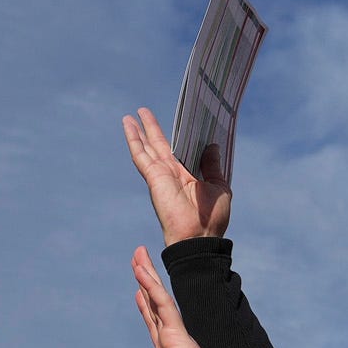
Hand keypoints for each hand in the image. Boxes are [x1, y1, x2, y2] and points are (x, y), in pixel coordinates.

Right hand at [122, 107, 230, 243]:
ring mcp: (161, 174)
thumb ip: (212, 166)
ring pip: (147, 147)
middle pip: (159, 145)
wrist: (200, 235)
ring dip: (139, 131)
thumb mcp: (219, 186)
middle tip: (144, 111)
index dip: (179, 135)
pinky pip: (140, 154)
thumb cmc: (213, 217)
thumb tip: (211, 146)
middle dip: (152, 129)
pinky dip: (133, 139)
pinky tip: (128, 125)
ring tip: (131, 115)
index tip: (179, 119)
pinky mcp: (154, 176)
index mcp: (188, 176)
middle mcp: (173, 173)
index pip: (180, 150)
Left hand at [129, 245, 239, 347]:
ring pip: (158, 298)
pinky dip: (151, 287)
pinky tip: (141, 271)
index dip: (145, 306)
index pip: (154, 324)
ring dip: (147, 275)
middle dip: (146, 281)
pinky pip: (161, 304)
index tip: (138, 290)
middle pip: (154, 305)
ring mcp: (175, 336)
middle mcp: (172, 341)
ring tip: (138, 253)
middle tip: (138, 257)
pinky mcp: (177, 335)